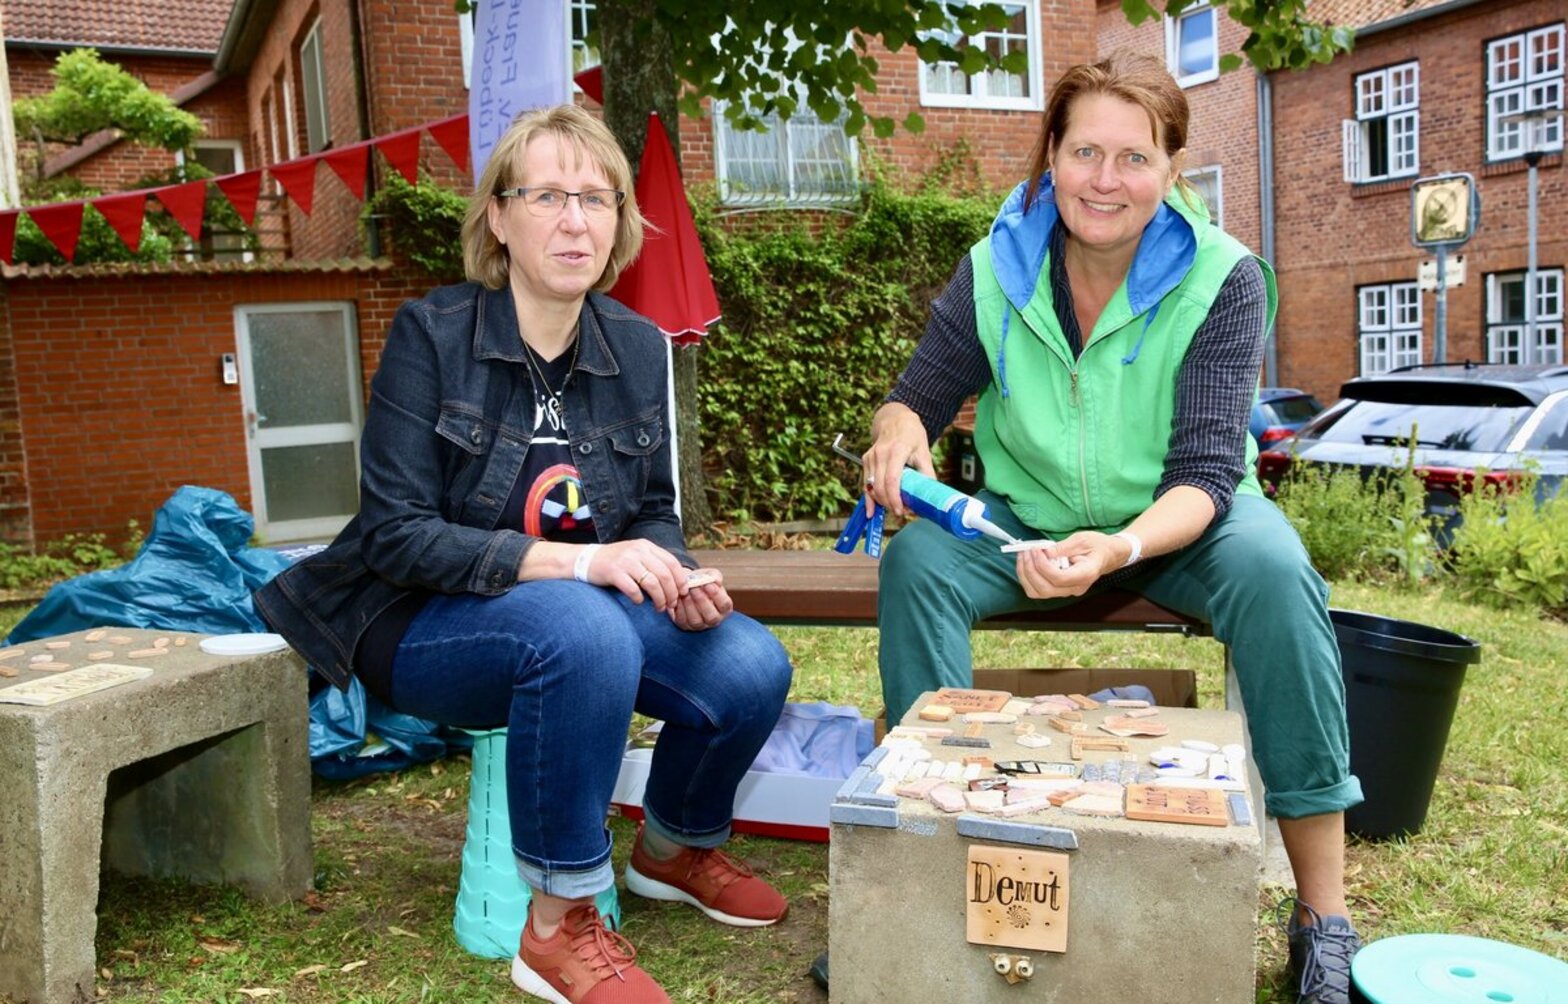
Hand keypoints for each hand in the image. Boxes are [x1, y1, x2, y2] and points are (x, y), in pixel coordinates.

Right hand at [583, 540, 687, 610]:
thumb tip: (677, 583)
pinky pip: (633, 589)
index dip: (681, 580)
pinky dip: (639, 599)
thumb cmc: (616, 561)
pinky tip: (639, 602)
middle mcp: (638, 551)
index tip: (683, 593)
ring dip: (659, 600)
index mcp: (646, 546)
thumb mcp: (637, 555)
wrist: (588, 559)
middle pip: (664, 575)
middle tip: (671, 605)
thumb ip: (654, 563)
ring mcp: (625, 560)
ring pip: (652, 583)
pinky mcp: (613, 572)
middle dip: (672, 593)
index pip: (672, 562)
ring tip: (659, 608)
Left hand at [667, 569, 732, 630]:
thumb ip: (715, 576)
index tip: (707, 584)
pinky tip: (678, 598)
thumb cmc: (702, 582)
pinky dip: (679, 609)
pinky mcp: (686, 626)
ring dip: (690, 605)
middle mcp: (714, 620)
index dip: (717, 595)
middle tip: (694, 588)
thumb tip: (716, 580)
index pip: (725, 605)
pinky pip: (682, 621)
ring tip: (685, 592)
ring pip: (696, 621)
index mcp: (724, 608)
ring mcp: (700, 625)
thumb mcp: (710, 575)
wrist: (687, 586)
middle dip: (702, 601)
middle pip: (712, 617)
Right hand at [862, 403, 933, 517]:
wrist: (895, 418)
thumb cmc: (911, 434)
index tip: (901, 510)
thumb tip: (930, 495)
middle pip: (879, 486)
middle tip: (901, 512)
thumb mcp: (924, 451)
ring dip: (881, 501)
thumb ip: (927, 473)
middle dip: (888, 503)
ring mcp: (871, 456)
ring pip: (871, 486)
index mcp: (897, 450)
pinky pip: (866, 482)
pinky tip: (871, 511)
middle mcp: (881, 453)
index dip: (895, 498)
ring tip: (893, 508)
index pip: (891, 479)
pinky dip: (869, 497)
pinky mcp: (866, 459)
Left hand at [1015, 531, 1122, 598]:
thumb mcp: (1082, 539)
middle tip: (1026, 551)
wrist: (1107, 555)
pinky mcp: (1059, 589)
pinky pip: (1038, 590)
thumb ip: (1062, 547)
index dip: (1043, 565)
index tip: (1036, 550)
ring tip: (1023, 555)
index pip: (1059, 578)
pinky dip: (1027, 578)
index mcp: (1085, 575)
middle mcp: (1075, 588)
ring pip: (1038, 593)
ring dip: (1026, 575)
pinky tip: (1026, 562)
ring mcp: (1067, 591)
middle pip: (1045, 589)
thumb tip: (1044, 552)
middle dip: (1030, 570)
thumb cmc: (1097, 545)